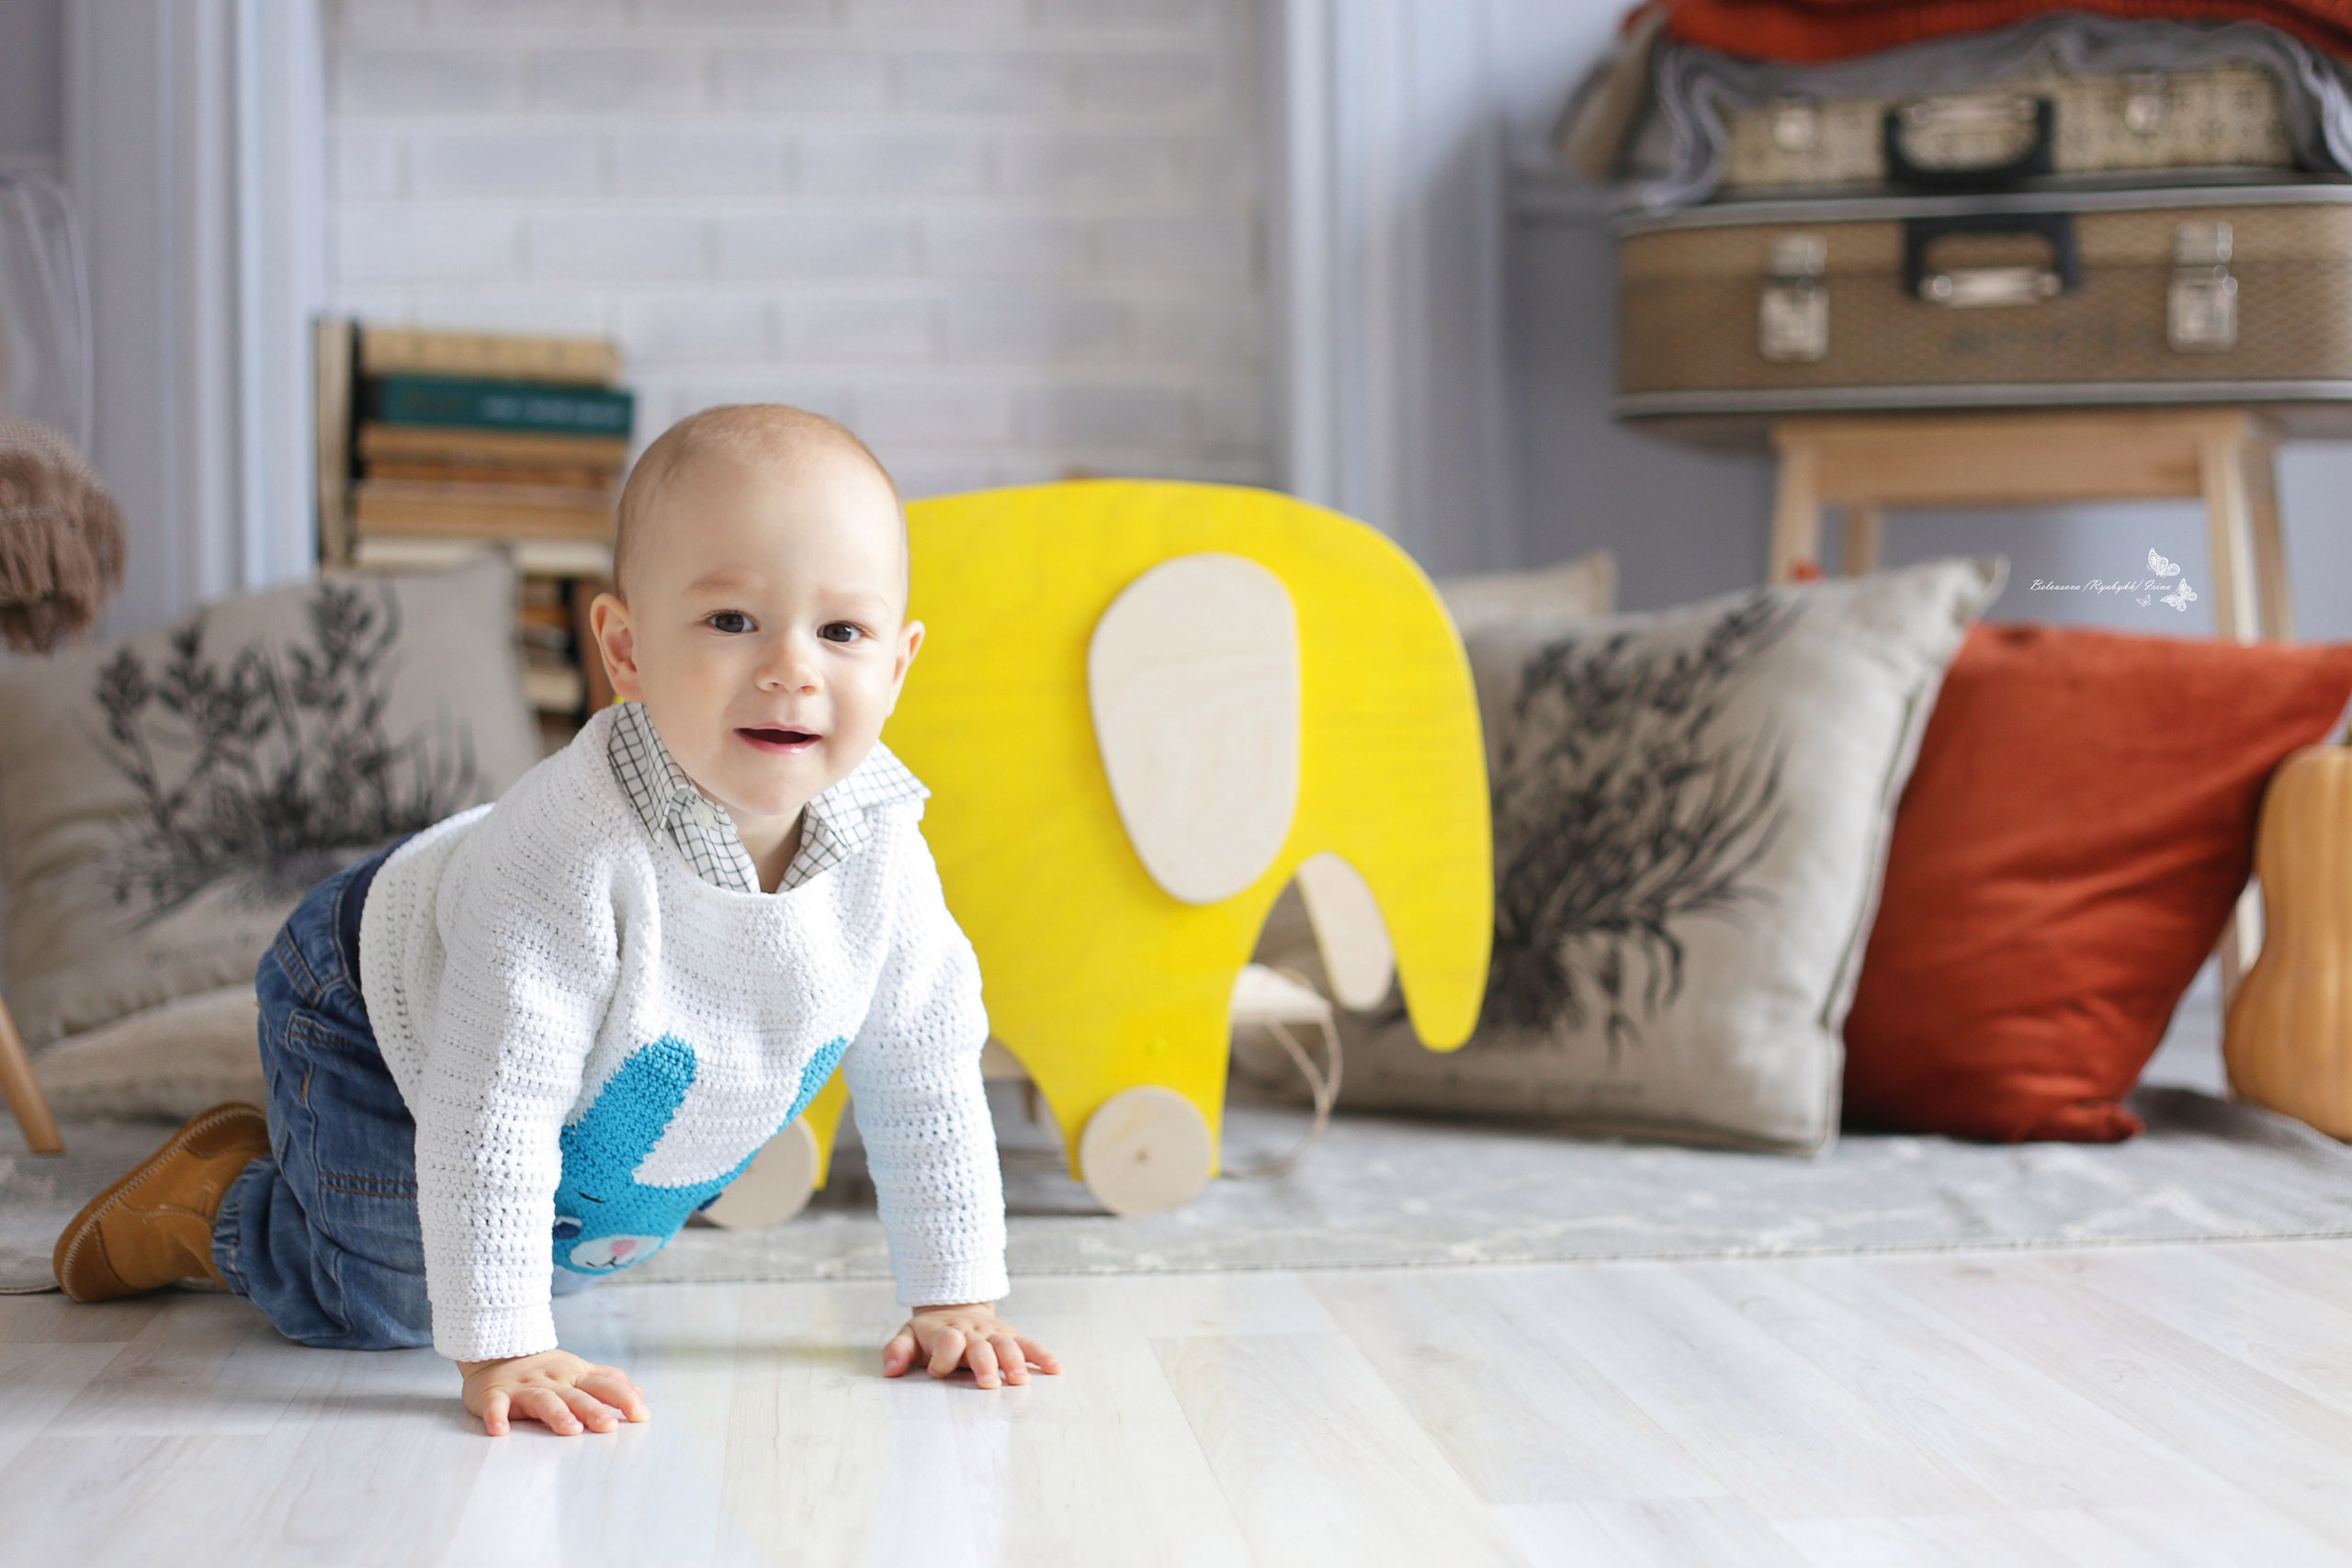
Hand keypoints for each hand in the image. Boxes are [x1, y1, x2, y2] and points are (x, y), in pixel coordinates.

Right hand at [457, 1348, 648, 1436]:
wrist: (497, 1353)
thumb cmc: (544, 1369)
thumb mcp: (578, 1370)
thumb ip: (607, 1381)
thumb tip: (640, 1394)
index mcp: (575, 1375)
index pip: (604, 1385)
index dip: (624, 1398)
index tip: (642, 1414)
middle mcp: (553, 1381)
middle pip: (576, 1396)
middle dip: (594, 1410)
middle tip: (609, 1428)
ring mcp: (524, 1387)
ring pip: (543, 1400)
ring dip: (557, 1414)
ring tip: (570, 1430)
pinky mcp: (495, 1394)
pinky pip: (496, 1406)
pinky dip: (497, 1417)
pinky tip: (500, 1430)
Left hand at [882, 1301, 1061, 1389]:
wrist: (956, 1307)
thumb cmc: (931, 1333)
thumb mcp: (909, 1335)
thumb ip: (897, 1350)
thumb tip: (890, 1369)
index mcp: (947, 1333)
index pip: (947, 1343)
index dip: (943, 1357)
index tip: (938, 1372)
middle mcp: (973, 1333)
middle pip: (980, 1347)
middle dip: (985, 1364)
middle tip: (989, 1384)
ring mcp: (995, 1334)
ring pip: (1007, 1345)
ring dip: (1014, 1362)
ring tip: (1021, 1380)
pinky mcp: (1012, 1337)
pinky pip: (1029, 1345)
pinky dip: (1042, 1355)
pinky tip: (1055, 1369)